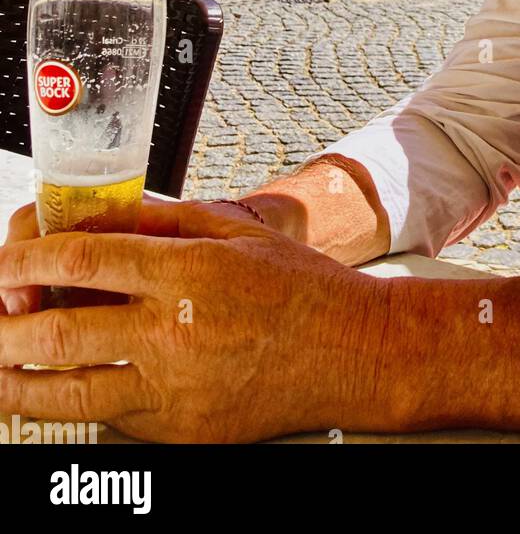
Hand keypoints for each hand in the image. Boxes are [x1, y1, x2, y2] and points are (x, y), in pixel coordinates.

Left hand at [0, 200, 390, 441]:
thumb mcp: (236, 233)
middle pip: (61, 332)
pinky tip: (52, 399)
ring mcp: (176, 389)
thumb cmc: (300, 287)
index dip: (26, 261)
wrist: (351, 352)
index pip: (82, 262)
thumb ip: (164, 224)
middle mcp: (174, 332)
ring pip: (71, 393)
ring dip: (17, 385)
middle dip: (4, 328)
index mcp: (187, 272)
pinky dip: (74, 411)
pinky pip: (111, 423)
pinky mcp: (182, 432)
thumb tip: (100, 221)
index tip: (3, 262)